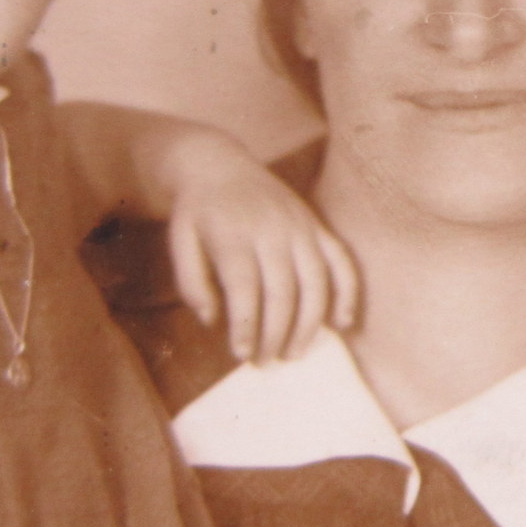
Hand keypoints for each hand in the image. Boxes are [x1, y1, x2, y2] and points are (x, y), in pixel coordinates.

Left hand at [165, 147, 360, 363]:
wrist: (218, 164)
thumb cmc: (197, 213)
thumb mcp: (179, 241)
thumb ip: (191, 282)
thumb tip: (213, 320)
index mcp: (233, 233)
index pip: (245, 286)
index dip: (246, 324)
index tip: (241, 354)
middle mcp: (272, 229)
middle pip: (282, 290)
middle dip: (276, 333)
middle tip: (265, 362)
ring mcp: (300, 226)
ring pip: (315, 282)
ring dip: (308, 324)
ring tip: (293, 353)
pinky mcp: (317, 226)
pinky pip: (341, 261)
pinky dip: (346, 293)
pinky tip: (341, 323)